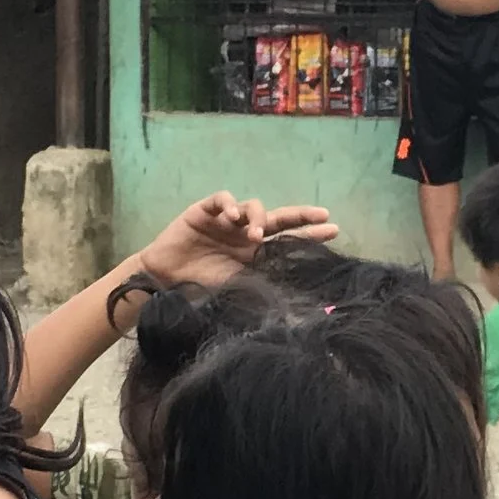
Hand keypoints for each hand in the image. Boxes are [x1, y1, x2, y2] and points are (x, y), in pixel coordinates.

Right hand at [140, 192, 338, 292]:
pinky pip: (222, 200)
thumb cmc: (200, 283)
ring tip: (254, 234)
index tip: (334, 230)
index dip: (310, 233)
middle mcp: (244, 231)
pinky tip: (231, 216)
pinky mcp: (205, 211)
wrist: (164, 279)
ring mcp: (226, 220)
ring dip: (257, 217)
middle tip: (320, 216)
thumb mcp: (236, 285)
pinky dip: (229, 204)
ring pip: (252, 206)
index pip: (287, 238)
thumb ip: (260, 283)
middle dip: (301, 215)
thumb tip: (292, 298)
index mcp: (254, 250)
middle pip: (278, 217)